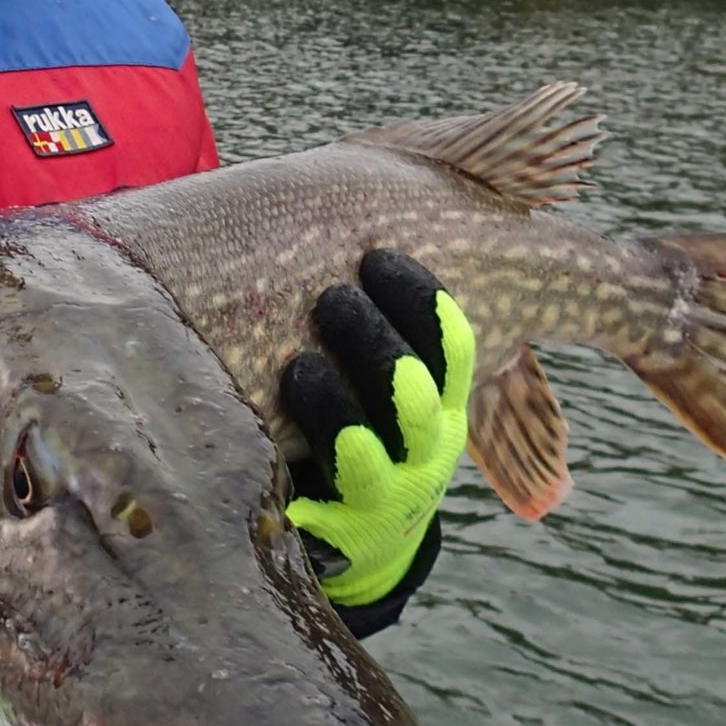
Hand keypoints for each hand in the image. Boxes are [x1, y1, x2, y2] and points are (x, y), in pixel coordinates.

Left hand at [280, 249, 471, 611]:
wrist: (353, 527)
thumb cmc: (361, 416)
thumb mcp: (387, 372)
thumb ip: (379, 314)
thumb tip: (353, 194)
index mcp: (446, 399)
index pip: (452, 346)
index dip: (419, 299)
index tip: (375, 256)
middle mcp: (427, 446)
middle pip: (416, 393)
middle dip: (375, 342)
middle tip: (331, 300)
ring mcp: (386, 493)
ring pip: (369, 450)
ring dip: (336, 405)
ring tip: (298, 365)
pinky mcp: (338, 531)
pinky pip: (319, 504)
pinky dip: (299, 477)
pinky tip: (272, 440)